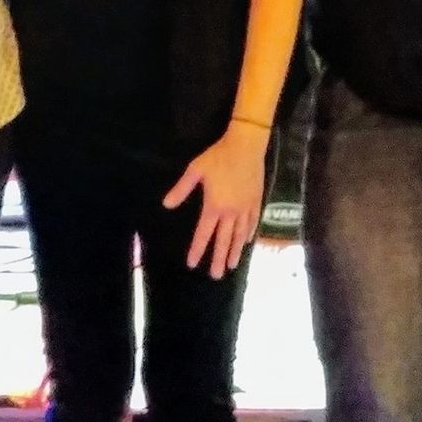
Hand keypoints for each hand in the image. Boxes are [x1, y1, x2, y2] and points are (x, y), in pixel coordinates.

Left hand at [161, 121, 268, 278]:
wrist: (246, 146)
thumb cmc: (218, 156)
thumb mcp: (196, 170)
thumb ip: (181, 189)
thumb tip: (166, 205)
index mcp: (214, 206)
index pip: (204, 233)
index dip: (197, 249)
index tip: (192, 263)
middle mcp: (230, 211)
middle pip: (224, 240)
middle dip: (218, 259)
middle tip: (216, 276)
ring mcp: (245, 208)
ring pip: (240, 235)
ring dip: (235, 251)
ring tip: (231, 266)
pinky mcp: (256, 201)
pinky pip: (253, 222)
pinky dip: (249, 234)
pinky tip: (247, 242)